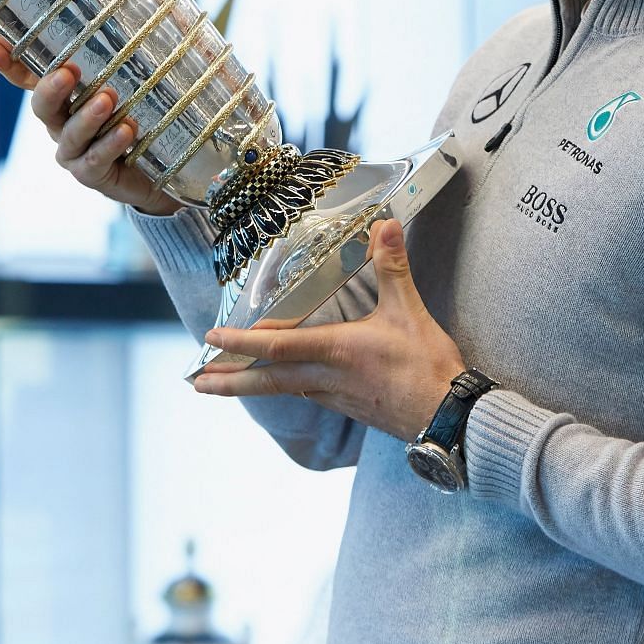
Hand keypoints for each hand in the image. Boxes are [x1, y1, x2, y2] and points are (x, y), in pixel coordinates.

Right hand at [0, 37, 181, 216]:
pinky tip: (126, 129)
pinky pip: (95, 159)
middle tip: (68, 71)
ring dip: (88, 115)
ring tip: (107, 99)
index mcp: (62, 99)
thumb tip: (143, 3)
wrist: (157, 170)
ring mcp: (72, 151)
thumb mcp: (130, 83)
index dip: (10, 64)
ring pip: (71, 133)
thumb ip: (123, 57)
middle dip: (52, 88)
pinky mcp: (91, 174)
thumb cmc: (139, 117)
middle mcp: (60, 124)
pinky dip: (110, 144)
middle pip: (43, 106)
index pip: (29, 78)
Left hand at [194, 219, 466, 440]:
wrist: (448, 418)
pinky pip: (306, 395)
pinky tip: (285, 384)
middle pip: (267, 381)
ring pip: (284, 390)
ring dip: (251, 386)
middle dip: (228, 381)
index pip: (276, 347)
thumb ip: (393, 266)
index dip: (241, 343)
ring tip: (224, 383)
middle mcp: (327, 378)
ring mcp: (336, 397)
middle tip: (195, 383)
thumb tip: (385, 224)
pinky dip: (285, 387)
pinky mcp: (349, 407)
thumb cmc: (428, 366)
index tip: (211, 340)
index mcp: (336, 351)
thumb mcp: (409, 311)